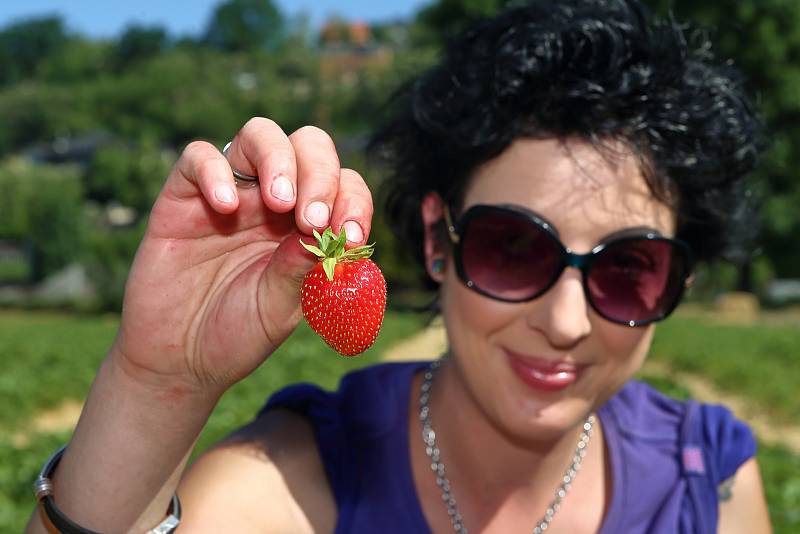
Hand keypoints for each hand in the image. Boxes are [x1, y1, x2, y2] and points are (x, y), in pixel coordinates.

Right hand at [111, 118, 373, 396]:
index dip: (353, 202)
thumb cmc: (237, 332)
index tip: (349, 238)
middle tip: (311, 219)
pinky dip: (214, 171)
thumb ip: (300, 268)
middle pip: (308, 146)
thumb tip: (327, 231)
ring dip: (278, 159)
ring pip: (260, 134)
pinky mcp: (183, 196)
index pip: (343, 185)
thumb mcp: (279, 307)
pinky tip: (225, 208)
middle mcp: (272, 200)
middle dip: (320, 174)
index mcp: (306, 224)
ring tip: (280, 202)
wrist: (179, 360)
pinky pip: (198, 156)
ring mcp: (230, 193)